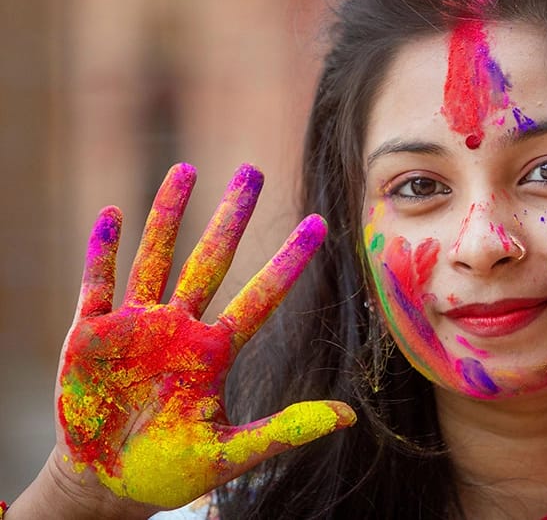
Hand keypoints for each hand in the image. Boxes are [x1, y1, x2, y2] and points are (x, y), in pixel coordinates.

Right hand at [49, 164, 353, 512]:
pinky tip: (114, 213)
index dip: (289, 262)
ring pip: (155, 258)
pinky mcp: (90, 335)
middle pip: (210, 260)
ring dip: (167, 216)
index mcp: (214, 352)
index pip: (261, 297)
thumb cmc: (169, 471)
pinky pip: (96, 283)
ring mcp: (135, 326)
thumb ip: (284, 430)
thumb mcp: (230, 455)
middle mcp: (179, 328)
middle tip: (252, 171)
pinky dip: (102, 250)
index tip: (320, 224)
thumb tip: (349, 415)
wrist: (106, 486)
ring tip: (187, 170)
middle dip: (230, 216)